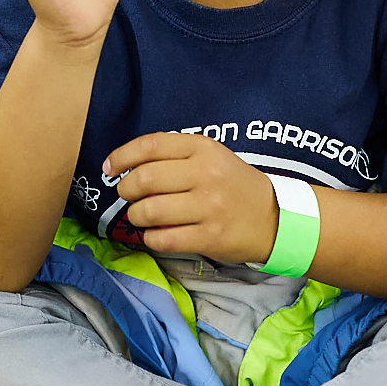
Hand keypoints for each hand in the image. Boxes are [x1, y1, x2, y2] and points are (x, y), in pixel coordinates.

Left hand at [105, 131, 279, 263]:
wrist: (276, 219)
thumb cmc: (233, 185)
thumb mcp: (211, 156)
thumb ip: (173, 154)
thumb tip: (125, 164)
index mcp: (203, 149)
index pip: (150, 146)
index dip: (122, 156)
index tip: (109, 168)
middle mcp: (205, 174)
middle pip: (144, 179)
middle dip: (126, 190)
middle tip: (128, 196)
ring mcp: (209, 207)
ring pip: (149, 211)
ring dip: (135, 216)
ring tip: (141, 216)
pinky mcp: (210, 237)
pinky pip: (163, 239)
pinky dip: (150, 238)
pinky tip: (154, 234)